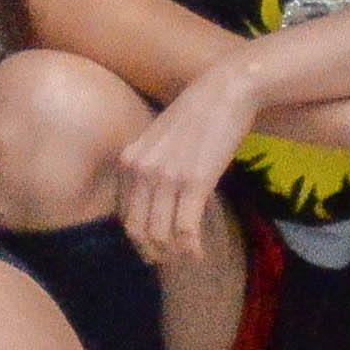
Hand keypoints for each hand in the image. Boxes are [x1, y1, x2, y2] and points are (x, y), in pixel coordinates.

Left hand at [112, 57, 265, 267]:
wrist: (226, 90)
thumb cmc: (197, 114)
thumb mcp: (159, 138)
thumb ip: (149, 166)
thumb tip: (153, 201)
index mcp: (129, 160)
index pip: (124, 216)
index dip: (138, 239)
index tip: (153, 248)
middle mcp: (141, 169)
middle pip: (138, 230)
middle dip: (153, 251)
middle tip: (169, 259)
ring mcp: (166, 176)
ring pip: (160, 235)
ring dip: (174, 253)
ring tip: (187, 255)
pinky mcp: (195, 181)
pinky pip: (186, 229)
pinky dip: (192, 248)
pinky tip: (200, 252)